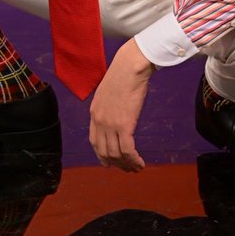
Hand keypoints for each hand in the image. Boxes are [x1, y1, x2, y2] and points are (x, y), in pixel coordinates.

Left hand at [89, 38, 154, 171]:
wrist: (129, 67)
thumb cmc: (124, 74)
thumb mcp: (110, 92)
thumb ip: (110, 105)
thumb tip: (118, 111)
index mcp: (94, 113)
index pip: (94, 142)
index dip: (101, 155)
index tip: (110, 162)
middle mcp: (99, 121)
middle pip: (104, 152)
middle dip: (116, 164)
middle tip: (127, 168)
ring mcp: (110, 124)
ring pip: (116, 154)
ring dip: (127, 164)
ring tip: (136, 168)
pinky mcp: (124, 125)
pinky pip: (127, 150)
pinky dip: (133, 160)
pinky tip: (140, 163)